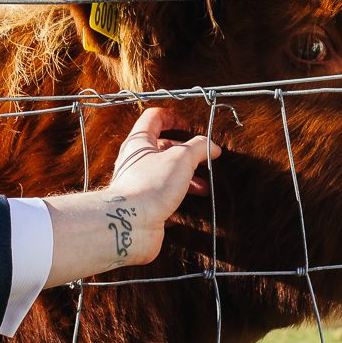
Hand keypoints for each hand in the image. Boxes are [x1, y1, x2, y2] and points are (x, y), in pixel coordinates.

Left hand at [42, 107, 218, 279]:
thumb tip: (212, 146)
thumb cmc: (149, 186)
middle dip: (187, 154)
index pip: (154, 119)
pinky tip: (192, 204)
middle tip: (204, 160)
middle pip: (162, 149)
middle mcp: (136, 162)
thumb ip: (199, 147)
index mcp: (139, 143)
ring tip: (204, 187)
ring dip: (187, 179)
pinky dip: (179, 198)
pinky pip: (163, 197)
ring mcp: (139, 185)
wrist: (130, 224)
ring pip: (165, 175)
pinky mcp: (144, 206)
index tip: (189, 126)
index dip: (173, 118)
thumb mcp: (181, 158)